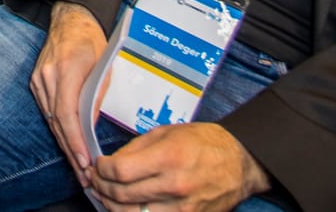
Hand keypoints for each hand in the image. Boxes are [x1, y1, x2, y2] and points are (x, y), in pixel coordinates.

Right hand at [29, 1, 107, 179]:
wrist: (70, 16)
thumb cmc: (92, 39)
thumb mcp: (104, 67)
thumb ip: (97, 97)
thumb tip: (91, 126)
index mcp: (67, 69)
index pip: (67, 113)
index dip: (75, 140)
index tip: (84, 161)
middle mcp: (48, 75)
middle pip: (57, 122)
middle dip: (71, 151)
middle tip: (85, 176)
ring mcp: (39, 79)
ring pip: (51, 120)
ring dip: (65, 144)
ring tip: (79, 167)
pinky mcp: (36, 82)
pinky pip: (48, 111)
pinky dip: (58, 129)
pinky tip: (69, 144)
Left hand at [85, 121, 267, 211]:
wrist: (240, 164)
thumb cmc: (204, 143)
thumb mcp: (168, 132)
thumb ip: (137, 148)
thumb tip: (111, 163)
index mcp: (169, 157)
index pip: (120, 171)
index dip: (101, 169)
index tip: (98, 165)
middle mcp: (174, 185)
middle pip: (122, 195)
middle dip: (101, 187)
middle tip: (95, 180)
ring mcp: (181, 208)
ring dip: (111, 206)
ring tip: (105, 195)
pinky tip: (124, 207)